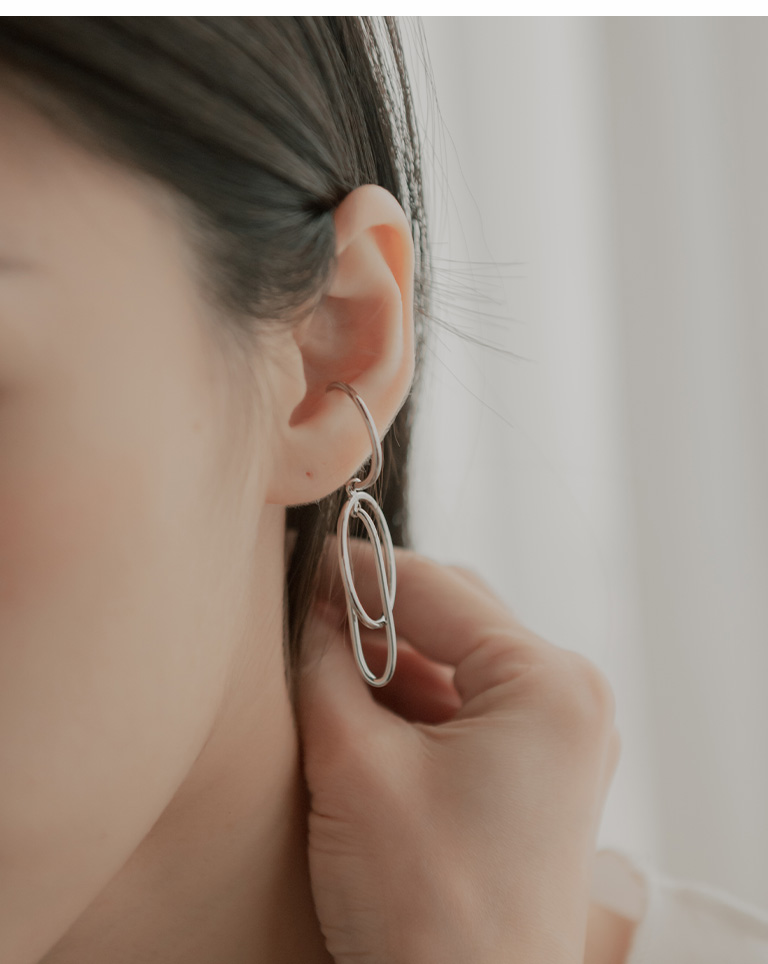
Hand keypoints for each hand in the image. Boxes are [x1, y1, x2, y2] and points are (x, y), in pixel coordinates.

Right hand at [296, 541, 620, 963]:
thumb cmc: (424, 908)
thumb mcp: (354, 766)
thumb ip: (324, 665)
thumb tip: (307, 605)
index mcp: (548, 683)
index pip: (434, 588)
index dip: (354, 570)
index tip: (294, 562)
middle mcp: (568, 699)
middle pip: (453, 617)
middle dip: (372, 614)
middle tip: (302, 615)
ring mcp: (558, 738)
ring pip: (455, 662)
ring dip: (387, 659)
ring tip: (319, 663)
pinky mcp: (536, 772)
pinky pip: (466, 707)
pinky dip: (410, 701)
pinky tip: (356, 709)